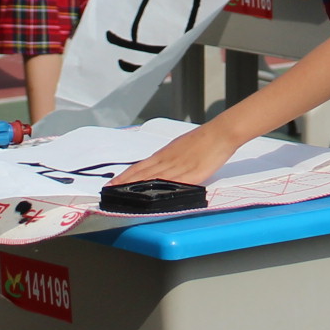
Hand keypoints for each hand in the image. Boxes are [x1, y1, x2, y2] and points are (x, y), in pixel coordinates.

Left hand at [109, 120, 241, 188]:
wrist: (220, 132)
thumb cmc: (202, 139)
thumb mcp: (180, 146)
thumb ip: (168, 158)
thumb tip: (158, 167)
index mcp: (164, 154)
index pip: (139, 167)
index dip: (124, 176)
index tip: (112, 183)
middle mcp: (168, 161)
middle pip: (142, 174)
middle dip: (124, 183)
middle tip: (110, 191)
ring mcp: (179, 168)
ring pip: (153, 180)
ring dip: (137, 188)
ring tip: (123, 195)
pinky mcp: (192, 174)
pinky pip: (174, 184)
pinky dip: (161, 191)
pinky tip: (153, 197)